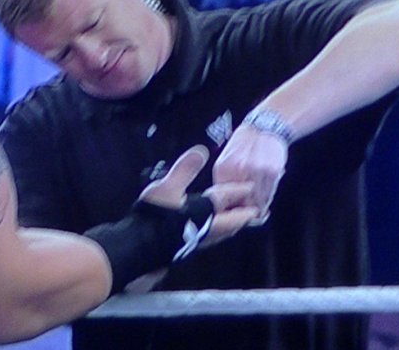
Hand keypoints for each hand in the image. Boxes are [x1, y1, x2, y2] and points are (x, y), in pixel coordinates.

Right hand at [140, 145, 257, 248]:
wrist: (140, 246)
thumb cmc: (156, 215)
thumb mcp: (168, 187)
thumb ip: (185, 169)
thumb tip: (202, 151)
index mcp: (205, 210)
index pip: (227, 198)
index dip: (239, 191)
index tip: (251, 187)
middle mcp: (208, 227)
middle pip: (233, 221)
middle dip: (245, 215)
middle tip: (258, 211)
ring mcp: (200, 240)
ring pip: (224, 232)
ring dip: (235, 225)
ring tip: (241, 220)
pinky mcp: (191, 247)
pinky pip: (214, 237)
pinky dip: (221, 231)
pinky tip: (214, 229)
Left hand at [212, 125, 287, 221]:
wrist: (265, 126)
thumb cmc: (244, 143)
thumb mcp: (227, 159)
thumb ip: (226, 179)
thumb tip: (227, 203)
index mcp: (223, 168)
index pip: (224, 199)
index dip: (230, 211)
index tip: (235, 217)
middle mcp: (239, 170)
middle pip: (242, 203)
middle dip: (246, 213)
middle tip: (251, 218)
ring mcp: (256, 171)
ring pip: (258, 201)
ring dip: (259, 208)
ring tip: (260, 211)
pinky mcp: (272, 171)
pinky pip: (269, 193)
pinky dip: (268, 198)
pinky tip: (266, 198)